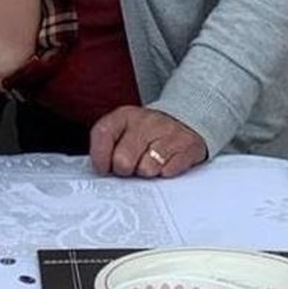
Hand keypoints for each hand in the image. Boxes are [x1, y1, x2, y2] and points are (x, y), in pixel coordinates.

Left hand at [89, 106, 207, 179]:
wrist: (184, 120)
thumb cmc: (145, 134)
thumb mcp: (123, 132)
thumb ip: (108, 147)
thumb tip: (99, 172)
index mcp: (124, 115)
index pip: (103, 134)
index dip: (100, 158)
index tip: (103, 169)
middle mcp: (146, 120)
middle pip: (123, 160)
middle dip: (125, 170)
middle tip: (131, 168)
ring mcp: (168, 130)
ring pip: (147, 169)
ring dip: (147, 172)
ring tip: (150, 163)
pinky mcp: (188, 144)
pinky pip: (169, 171)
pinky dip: (166, 173)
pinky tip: (167, 163)